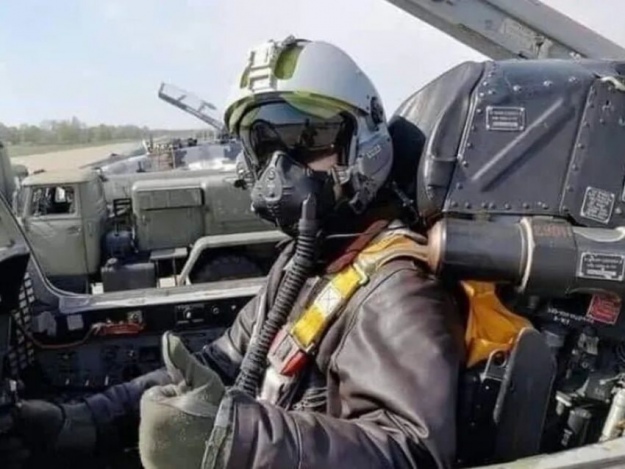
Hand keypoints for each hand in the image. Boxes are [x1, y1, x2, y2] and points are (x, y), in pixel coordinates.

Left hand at [138, 332, 225, 468]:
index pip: (155, 394)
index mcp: (153, 412)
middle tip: (195, 415)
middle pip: (154, 414)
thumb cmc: (220, 413)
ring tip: (195, 432)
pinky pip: (160, 453)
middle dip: (170, 411)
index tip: (192, 400)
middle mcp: (145, 438)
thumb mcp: (204, 381)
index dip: (175, 393)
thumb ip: (182, 360)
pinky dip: (171, 450)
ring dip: (170, 430)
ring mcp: (151, 458)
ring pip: (156, 434)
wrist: (235, 451)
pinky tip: (191, 447)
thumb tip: (169, 338)